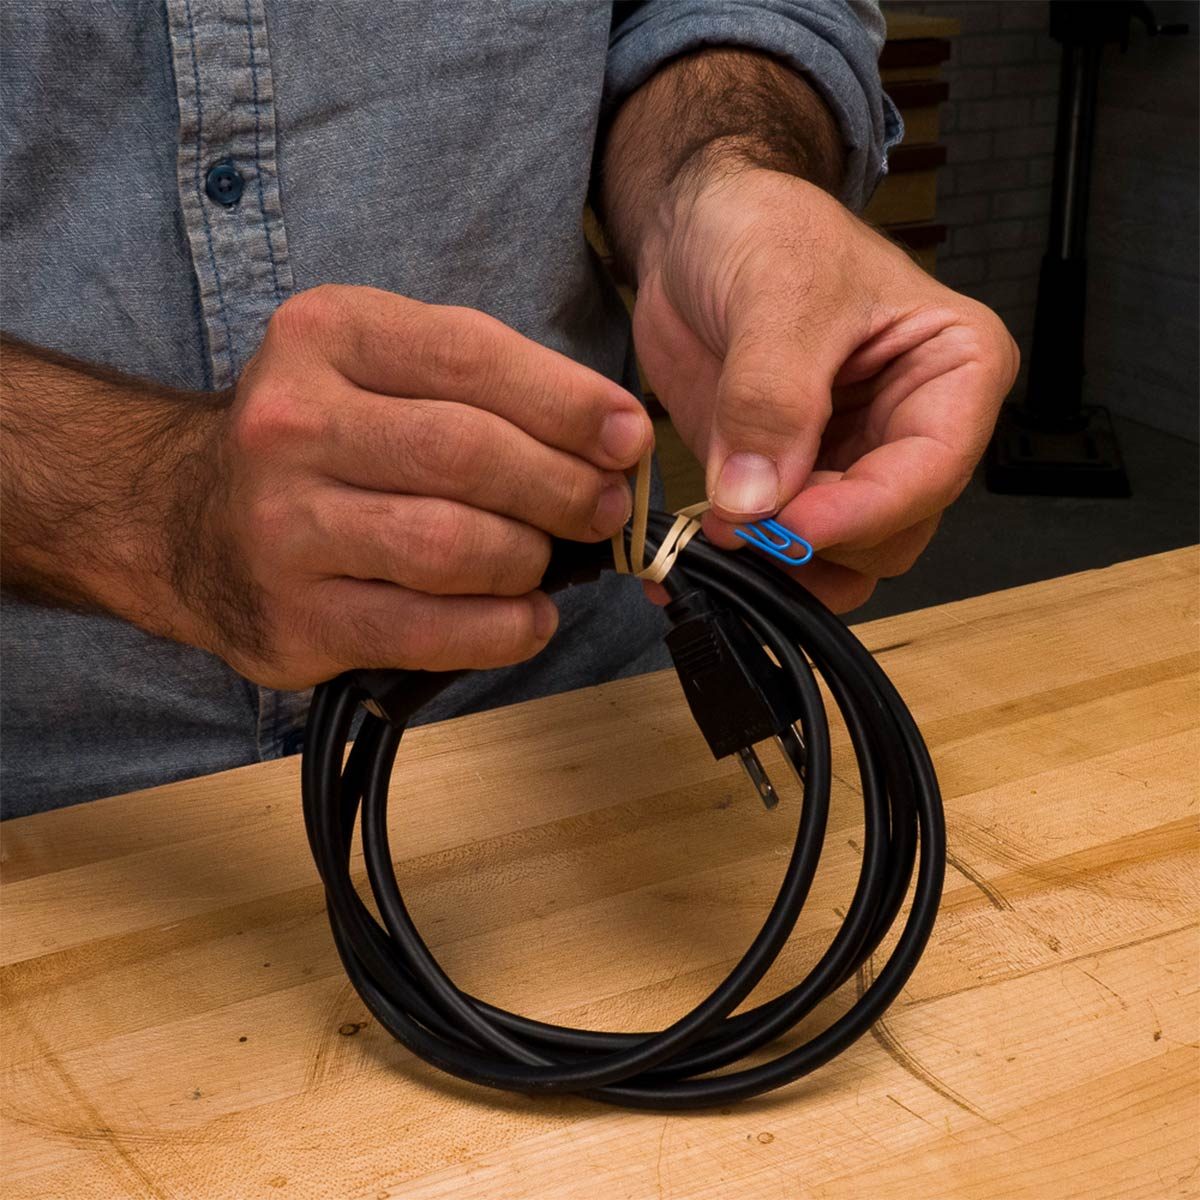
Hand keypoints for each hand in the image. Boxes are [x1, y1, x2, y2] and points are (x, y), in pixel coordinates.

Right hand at [180, 286, 650, 685]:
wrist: (185, 521)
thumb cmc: (320, 440)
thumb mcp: (380, 368)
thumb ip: (486, 386)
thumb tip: (613, 437)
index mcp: (326, 336)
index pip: (469, 358)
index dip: (568, 403)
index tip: (627, 438)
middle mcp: (291, 423)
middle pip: (466, 453)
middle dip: (561, 487)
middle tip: (603, 509)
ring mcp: (284, 525)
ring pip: (451, 546)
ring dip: (530, 560)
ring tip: (549, 561)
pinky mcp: (294, 617)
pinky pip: (427, 631)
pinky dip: (502, 630)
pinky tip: (527, 618)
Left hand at [632, 167, 1018, 610]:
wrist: (694, 234)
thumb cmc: (762, 230)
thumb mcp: (776, 294)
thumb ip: (772, 397)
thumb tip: (758, 501)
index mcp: (954, 371)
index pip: (932, 469)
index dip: (863, 511)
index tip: (789, 522)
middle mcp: (915, 430)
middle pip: (893, 533)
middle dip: (818, 540)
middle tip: (740, 522)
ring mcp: (852, 467)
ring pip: (843, 560)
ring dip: (783, 567)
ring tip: (719, 536)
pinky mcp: (792, 486)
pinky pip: (784, 552)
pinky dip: (746, 562)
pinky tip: (700, 549)